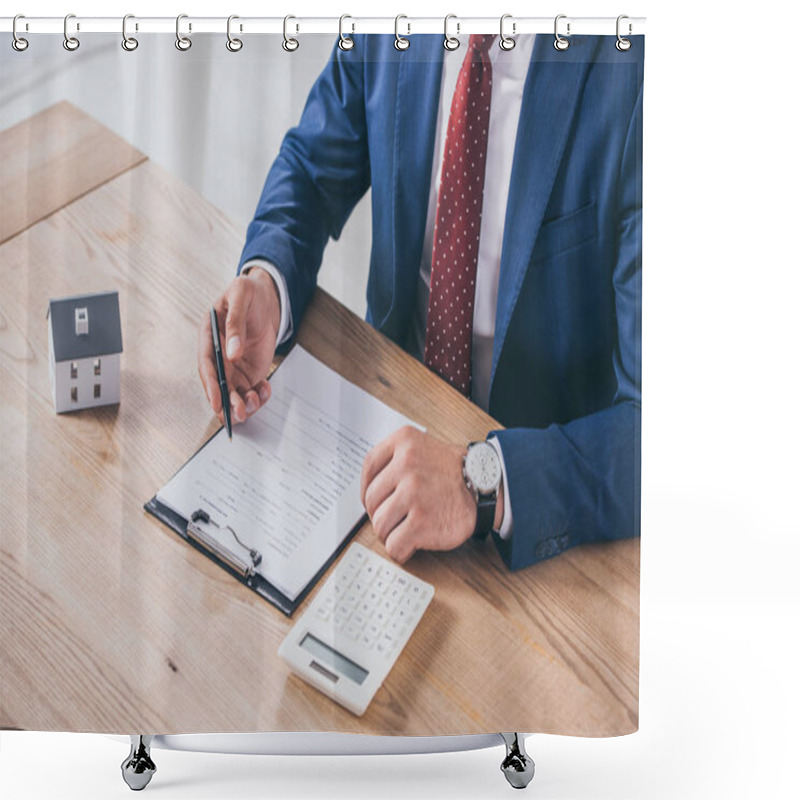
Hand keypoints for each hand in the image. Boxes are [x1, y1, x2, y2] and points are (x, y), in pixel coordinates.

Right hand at [197, 268, 280, 424]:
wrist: (266, 297)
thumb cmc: (248, 292)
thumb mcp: (240, 295)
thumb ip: (235, 323)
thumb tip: (232, 353)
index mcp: (209, 336)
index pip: (206, 365)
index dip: (210, 385)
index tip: (217, 402)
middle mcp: (219, 356)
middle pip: (218, 386)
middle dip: (227, 403)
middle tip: (239, 413)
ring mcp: (234, 366)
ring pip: (233, 394)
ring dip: (243, 404)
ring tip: (256, 400)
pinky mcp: (249, 372)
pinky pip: (250, 391)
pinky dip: (258, 397)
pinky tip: (266, 391)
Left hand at [360, 426, 502, 563]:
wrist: (486, 488)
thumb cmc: (454, 472)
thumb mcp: (423, 447)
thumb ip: (395, 459)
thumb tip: (370, 484)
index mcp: (404, 441)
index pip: (369, 468)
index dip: (367, 489)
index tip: (373, 499)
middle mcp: (406, 465)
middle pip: (372, 500)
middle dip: (380, 514)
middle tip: (395, 518)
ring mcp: (413, 494)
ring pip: (380, 525)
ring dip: (390, 533)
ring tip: (405, 529)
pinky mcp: (422, 522)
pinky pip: (394, 545)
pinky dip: (401, 549)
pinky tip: (411, 543)